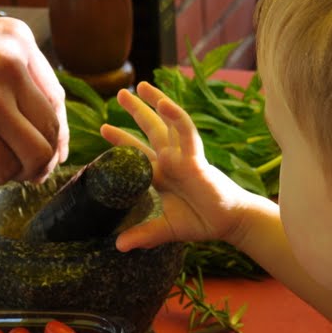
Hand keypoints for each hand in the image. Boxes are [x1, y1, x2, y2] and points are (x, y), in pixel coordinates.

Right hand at [0, 14, 68, 184]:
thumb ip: (6, 70)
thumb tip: (39, 120)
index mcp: (16, 39)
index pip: (56, 97)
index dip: (53, 132)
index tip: (42, 148)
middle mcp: (11, 65)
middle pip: (52, 128)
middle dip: (44, 157)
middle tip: (25, 170)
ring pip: (39, 153)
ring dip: (26, 172)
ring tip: (2, 171)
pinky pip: (6, 168)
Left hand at [100, 81, 253, 250]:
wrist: (228, 223)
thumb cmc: (200, 222)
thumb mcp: (165, 229)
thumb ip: (143, 235)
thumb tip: (118, 246)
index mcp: (162, 175)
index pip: (137, 153)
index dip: (122, 140)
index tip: (104, 128)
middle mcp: (171, 161)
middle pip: (150, 130)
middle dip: (136, 111)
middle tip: (119, 94)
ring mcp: (183, 157)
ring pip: (166, 124)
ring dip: (154, 104)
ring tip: (140, 86)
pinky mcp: (196, 158)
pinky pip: (186, 132)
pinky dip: (175, 117)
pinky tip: (164, 103)